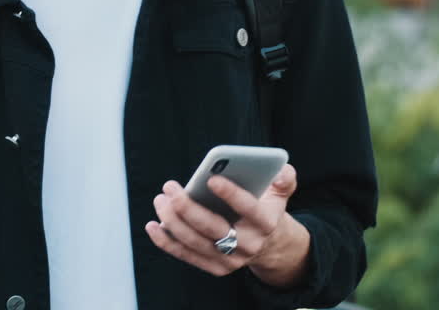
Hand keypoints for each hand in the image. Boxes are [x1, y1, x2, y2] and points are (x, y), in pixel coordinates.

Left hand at [144, 164, 309, 286]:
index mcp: (266, 223)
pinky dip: (167, 242)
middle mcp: (249, 245)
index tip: (212, 179)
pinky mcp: (216, 268)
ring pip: (196, 242)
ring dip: (173, 221)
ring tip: (160, 200)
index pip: (249, 209)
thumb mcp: (281, 193)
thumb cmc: (266, 208)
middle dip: (188, 207)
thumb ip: (284, 179)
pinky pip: (186, 255)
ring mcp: (231, 260)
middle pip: (214, 228)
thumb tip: (280, 171)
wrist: (268, 244)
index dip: (231, 194)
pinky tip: (153, 225)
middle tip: (170, 187)